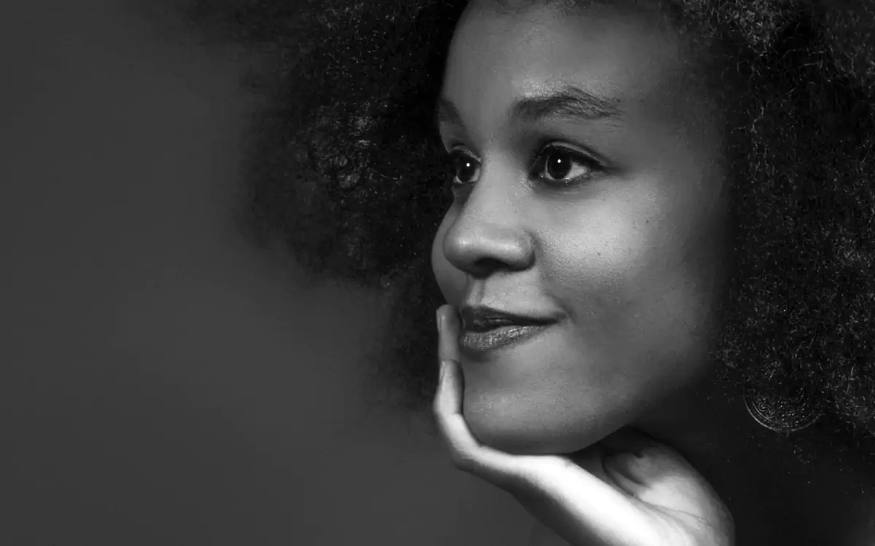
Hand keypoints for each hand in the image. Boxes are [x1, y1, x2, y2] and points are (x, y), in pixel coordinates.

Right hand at [433, 304, 733, 545]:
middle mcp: (531, 463)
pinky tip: (450, 371)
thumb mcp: (642, 441)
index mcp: (559, 456)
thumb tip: (596, 373)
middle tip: (453, 311)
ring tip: (446, 325)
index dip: (497, 365)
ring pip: (460, 420)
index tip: (499, 318)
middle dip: (459, 356)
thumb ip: (612, 413)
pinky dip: (450, 407)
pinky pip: (465, 444)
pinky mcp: (522, 479)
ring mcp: (522, 472)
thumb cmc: (675, 511)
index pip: (513, 405)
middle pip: (477, 406)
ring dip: (447, 372)